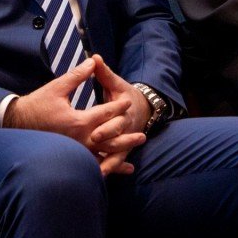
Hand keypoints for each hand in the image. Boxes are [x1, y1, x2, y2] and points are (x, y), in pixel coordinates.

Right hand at [4, 58, 140, 168]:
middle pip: (111, 138)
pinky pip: (95, 164)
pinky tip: (122, 169)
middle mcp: (81, 139)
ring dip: (122, 151)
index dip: (118, 106)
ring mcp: (77, 151)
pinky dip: (110, 167)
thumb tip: (93, 60)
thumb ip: (77, 75)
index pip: (105, 113)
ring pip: (105, 153)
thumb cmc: (36, 105)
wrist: (16, 124)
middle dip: (127, 134)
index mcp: (79, 121)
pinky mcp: (72, 157)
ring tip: (134, 150)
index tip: (127, 101)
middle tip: (143, 133)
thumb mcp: (57, 88)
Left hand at [85, 56, 150, 175]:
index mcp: (124, 112)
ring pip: (118, 155)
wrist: (143, 109)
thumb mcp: (116, 83)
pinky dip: (111, 170)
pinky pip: (115, 162)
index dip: (106, 128)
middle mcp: (126, 129)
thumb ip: (104, 73)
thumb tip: (94, 57)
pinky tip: (100, 179)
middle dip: (106, 148)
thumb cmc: (125, 95)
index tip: (95, 134)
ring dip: (110, 165)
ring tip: (99, 175)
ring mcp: (124, 141)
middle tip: (94, 156)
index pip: (116, 122)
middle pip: (116, 141)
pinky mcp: (121, 150)